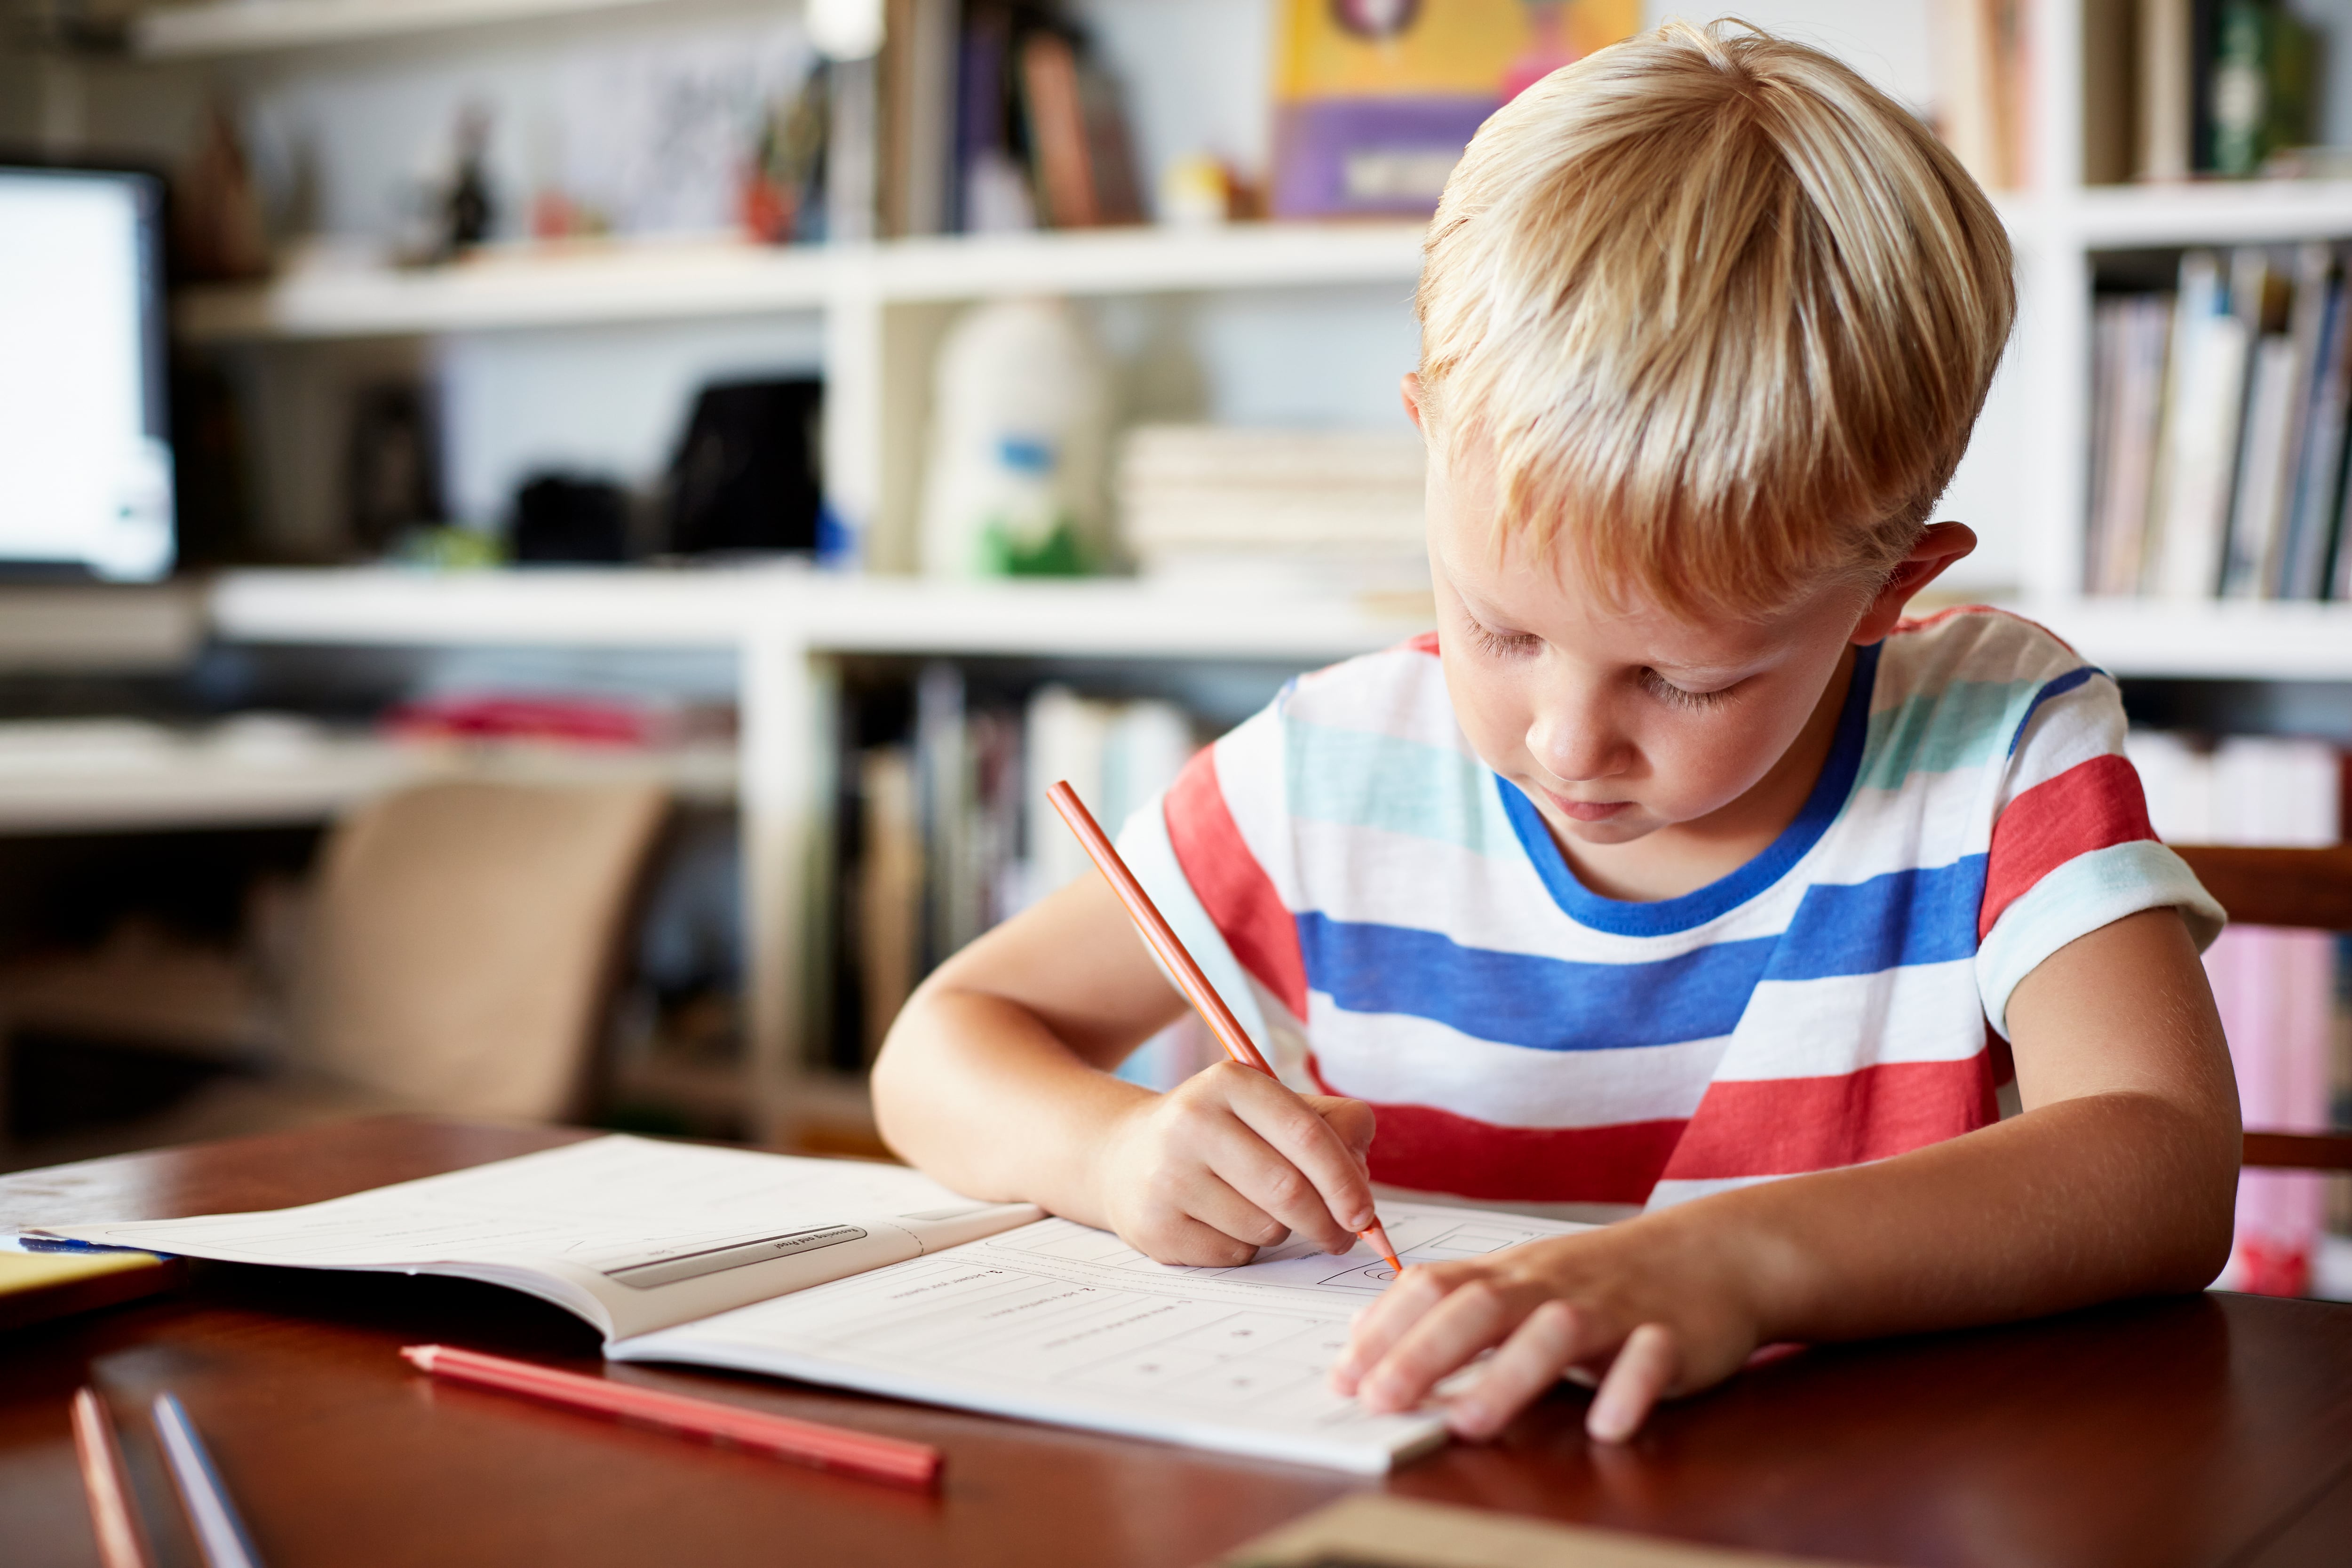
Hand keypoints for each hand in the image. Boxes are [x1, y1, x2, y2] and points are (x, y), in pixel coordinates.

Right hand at [1094, 1060, 1377, 1265]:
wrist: (1125, 1157)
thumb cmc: (1222, 1135)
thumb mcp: (1271, 1109)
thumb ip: (1332, 1128)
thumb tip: (1361, 1181)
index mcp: (1229, 1082)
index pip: (1306, 1135)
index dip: (1346, 1181)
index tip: (1364, 1213)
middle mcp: (1192, 1121)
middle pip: (1290, 1189)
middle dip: (1329, 1222)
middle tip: (1341, 1236)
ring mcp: (1167, 1175)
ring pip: (1265, 1227)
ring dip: (1282, 1231)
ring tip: (1260, 1209)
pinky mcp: (1155, 1225)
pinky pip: (1234, 1254)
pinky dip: (1246, 1248)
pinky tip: (1224, 1223)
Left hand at [1331, 1213, 1765, 1442]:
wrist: (1714, 1252)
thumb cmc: (1600, 1278)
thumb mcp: (1524, 1283)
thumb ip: (1456, 1309)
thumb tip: (1372, 1345)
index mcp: (1511, 1275)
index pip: (1434, 1287)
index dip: (1384, 1329)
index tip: (1342, 1375)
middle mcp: (1552, 1286)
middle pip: (1480, 1307)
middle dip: (1423, 1352)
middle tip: (1379, 1400)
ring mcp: (1613, 1308)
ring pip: (1557, 1332)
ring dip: (1510, 1375)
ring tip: (1466, 1422)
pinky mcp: (1673, 1335)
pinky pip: (1650, 1358)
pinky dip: (1628, 1389)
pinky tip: (1607, 1426)